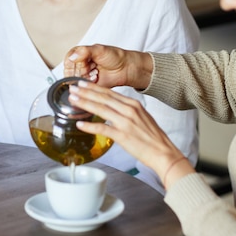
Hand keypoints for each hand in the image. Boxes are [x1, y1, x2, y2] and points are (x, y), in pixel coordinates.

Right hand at [64, 44, 152, 89]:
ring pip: (76, 80)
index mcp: (80, 54)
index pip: (69, 59)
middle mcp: (81, 65)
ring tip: (95, 73)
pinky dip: (88, 84)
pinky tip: (96, 79)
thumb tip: (72, 56)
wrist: (126, 68)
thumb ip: (85, 51)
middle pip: (71, 71)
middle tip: (91, 68)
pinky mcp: (89, 85)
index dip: (75, 62)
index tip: (83, 62)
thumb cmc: (115, 56)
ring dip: (85, 78)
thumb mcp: (99, 50)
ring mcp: (84, 75)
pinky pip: (83, 88)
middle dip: (81, 71)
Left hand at [69, 81, 193, 187]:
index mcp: (133, 104)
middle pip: (103, 98)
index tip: (82, 84)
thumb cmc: (153, 137)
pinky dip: (90, 125)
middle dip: (86, 92)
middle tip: (72, 87)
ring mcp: (126, 122)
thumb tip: (114, 108)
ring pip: (101, 109)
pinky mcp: (123, 136)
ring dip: (85, 103)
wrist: (164, 152)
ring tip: (72, 100)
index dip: (94, 87)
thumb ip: (128, 110)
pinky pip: (103, 128)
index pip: (110, 92)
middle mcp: (129, 110)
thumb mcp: (142, 117)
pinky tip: (80, 123)